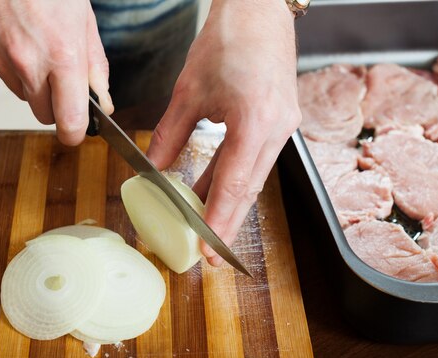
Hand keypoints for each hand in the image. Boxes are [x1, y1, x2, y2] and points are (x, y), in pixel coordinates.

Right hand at [0, 0, 113, 144]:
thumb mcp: (83, 19)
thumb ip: (94, 66)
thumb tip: (102, 101)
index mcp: (62, 56)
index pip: (69, 123)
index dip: (76, 132)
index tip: (79, 129)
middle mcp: (27, 64)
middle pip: (44, 115)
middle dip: (56, 105)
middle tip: (61, 78)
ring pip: (22, 95)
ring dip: (32, 83)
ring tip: (36, 46)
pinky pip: (0, 74)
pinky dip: (9, 64)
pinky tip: (14, 36)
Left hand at [146, 0, 300, 265]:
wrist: (259, 11)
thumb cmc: (227, 40)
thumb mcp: (188, 90)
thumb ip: (169, 135)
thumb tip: (153, 170)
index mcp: (255, 120)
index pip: (234, 184)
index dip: (219, 220)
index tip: (207, 250)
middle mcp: (277, 129)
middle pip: (250, 189)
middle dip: (228, 223)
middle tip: (209, 253)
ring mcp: (284, 126)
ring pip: (254, 179)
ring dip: (231, 204)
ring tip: (207, 228)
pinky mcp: (282, 122)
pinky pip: (257, 161)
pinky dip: (236, 180)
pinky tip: (215, 192)